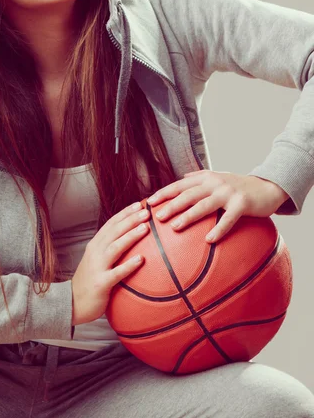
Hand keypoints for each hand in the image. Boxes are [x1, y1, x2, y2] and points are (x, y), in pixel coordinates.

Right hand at [71, 201, 150, 325]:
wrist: (71, 303)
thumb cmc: (89, 281)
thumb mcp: (97, 260)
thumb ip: (110, 248)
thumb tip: (130, 238)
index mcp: (95, 245)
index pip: (111, 224)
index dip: (124, 213)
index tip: (139, 204)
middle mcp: (95, 252)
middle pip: (114, 231)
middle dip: (130, 219)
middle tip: (146, 212)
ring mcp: (97, 267)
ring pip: (115, 247)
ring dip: (130, 236)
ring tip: (145, 228)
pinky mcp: (101, 283)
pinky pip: (117, 273)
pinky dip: (129, 265)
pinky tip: (141, 259)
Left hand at [146, 170, 289, 242]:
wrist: (268, 187)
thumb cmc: (239, 185)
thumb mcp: (218, 176)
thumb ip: (200, 176)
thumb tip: (183, 176)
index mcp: (206, 177)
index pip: (180, 184)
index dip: (164, 193)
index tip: (148, 202)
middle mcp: (214, 183)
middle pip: (188, 194)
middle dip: (171, 205)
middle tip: (157, 217)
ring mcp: (228, 192)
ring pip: (204, 204)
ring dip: (188, 216)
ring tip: (175, 227)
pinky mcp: (242, 204)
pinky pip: (228, 219)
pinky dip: (218, 229)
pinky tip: (209, 240)